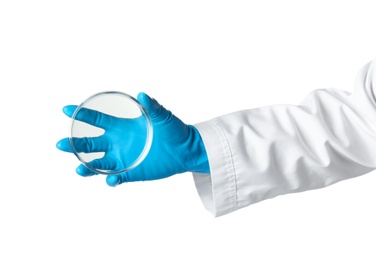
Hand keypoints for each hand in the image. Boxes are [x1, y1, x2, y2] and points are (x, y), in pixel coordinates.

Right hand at [56, 92, 209, 185]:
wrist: (186, 150)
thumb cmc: (174, 130)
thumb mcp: (163, 116)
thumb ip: (152, 106)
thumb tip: (142, 94)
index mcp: (121, 127)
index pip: (96, 120)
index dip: (80, 115)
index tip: (66, 110)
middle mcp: (118, 143)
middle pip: (89, 144)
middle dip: (73, 144)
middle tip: (60, 144)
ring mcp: (123, 159)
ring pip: (97, 164)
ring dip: (86, 166)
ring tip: (79, 169)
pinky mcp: (132, 172)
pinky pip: (116, 178)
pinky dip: (112, 180)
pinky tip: (111, 180)